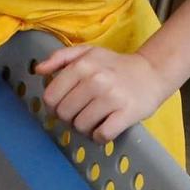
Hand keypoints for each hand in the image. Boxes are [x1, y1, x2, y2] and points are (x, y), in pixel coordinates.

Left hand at [36, 45, 174, 143]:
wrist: (151, 73)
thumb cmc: (115, 65)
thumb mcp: (88, 52)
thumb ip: (60, 57)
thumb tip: (38, 70)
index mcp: (83, 65)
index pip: (51, 96)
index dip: (53, 106)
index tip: (63, 106)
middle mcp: (96, 80)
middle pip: (64, 113)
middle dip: (69, 117)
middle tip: (81, 113)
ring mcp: (112, 97)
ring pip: (81, 126)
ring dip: (85, 128)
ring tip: (95, 119)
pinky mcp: (127, 113)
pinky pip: (101, 135)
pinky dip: (100, 136)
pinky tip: (105, 127)